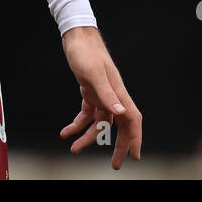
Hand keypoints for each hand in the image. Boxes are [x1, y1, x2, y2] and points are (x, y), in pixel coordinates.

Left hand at [59, 26, 141, 168]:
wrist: (75, 36)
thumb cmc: (86, 52)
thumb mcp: (93, 73)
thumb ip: (107, 94)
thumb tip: (120, 113)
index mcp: (118, 92)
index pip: (132, 119)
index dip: (135, 137)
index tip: (135, 155)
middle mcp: (112, 95)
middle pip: (119, 125)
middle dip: (117, 145)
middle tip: (115, 165)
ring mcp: (101, 95)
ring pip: (99, 123)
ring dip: (88, 137)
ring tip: (74, 149)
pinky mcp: (89, 92)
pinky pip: (86, 114)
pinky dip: (76, 124)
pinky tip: (66, 132)